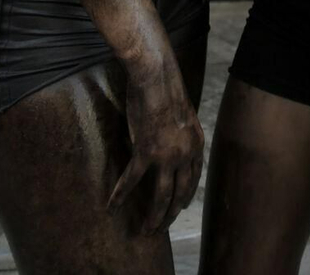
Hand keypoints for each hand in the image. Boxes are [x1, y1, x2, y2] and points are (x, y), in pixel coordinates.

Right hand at [109, 61, 204, 233]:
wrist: (156, 78)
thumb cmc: (166, 89)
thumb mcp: (183, 114)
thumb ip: (180, 133)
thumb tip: (171, 140)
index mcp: (196, 145)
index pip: (193, 178)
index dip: (186, 195)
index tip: (179, 206)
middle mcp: (186, 154)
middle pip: (181, 193)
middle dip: (171, 214)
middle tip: (161, 228)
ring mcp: (167, 156)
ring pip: (163, 196)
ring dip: (154, 217)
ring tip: (146, 231)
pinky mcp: (146, 152)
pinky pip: (132, 180)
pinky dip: (120, 194)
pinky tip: (112, 206)